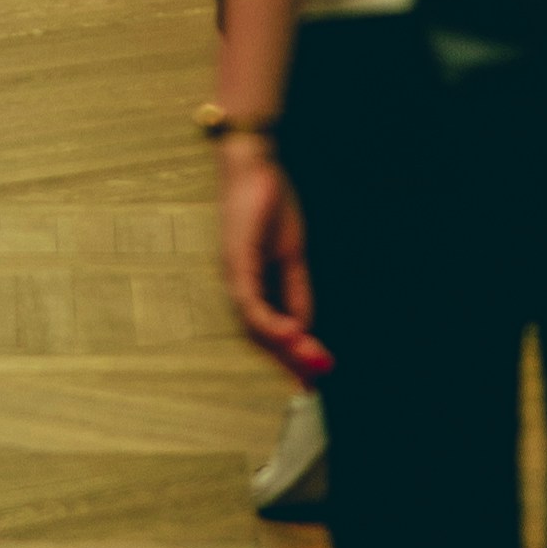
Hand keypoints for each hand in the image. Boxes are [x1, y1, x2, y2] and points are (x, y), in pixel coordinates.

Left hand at [219, 136, 327, 380]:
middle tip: (312, 384)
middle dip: (288, 362)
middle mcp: (237, 284)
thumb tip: (305, 326)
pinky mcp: (235, 259)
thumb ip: (296, 290)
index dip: (289, 357)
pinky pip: (250, 301)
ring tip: (309, 366)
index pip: (268, 331)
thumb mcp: (291, 253)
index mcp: (251, 284)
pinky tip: (292, 333)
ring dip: (283, 348)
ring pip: (254, 326)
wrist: (254, 163)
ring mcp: (234, 273)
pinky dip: (270, 322)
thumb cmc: (269, 202)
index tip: (311, 379)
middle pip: (260, 337)